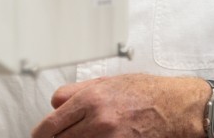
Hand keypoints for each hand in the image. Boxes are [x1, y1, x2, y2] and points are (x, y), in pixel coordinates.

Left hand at [30, 74, 206, 137]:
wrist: (175, 107)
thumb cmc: (145, 92)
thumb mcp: (107, 82)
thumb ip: (77, 92)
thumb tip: (55, 103)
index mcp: (91, 99)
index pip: (51, 124)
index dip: (40, 134)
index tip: (38, 137)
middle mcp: (98, 120)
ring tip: (79, 136)